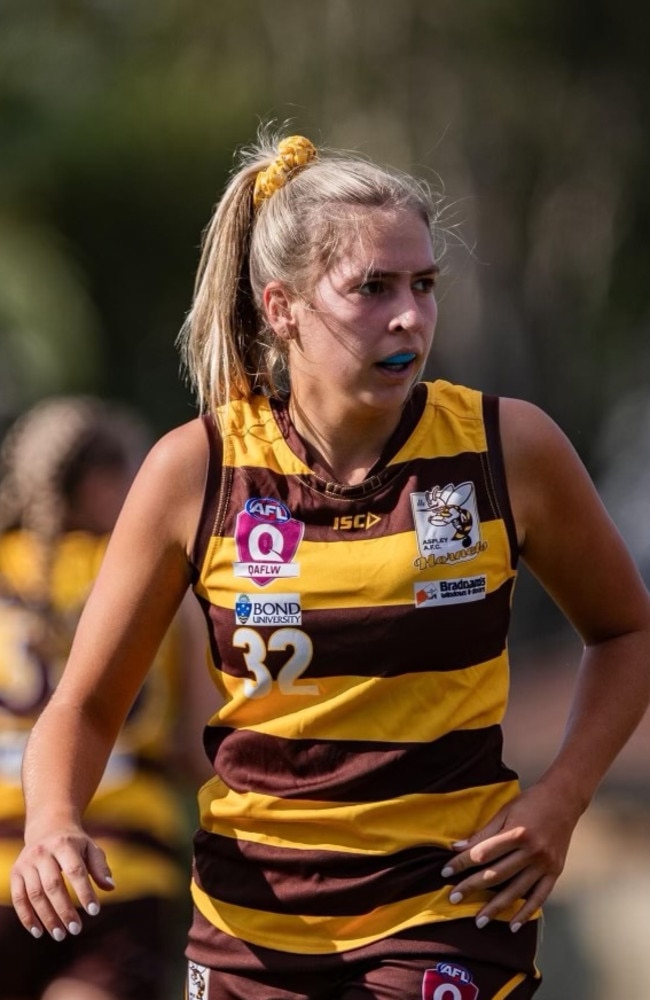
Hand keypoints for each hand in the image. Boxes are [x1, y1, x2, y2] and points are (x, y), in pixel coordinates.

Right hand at [10, 826, 114, 940]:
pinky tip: (38, 932)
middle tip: (76, 930)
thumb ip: (100, 868)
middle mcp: (43, 852)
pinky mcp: (16, 873)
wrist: (47, 828)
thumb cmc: (74, 844)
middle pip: (53, 885)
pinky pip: (19, 898)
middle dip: (65, 910)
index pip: (76, 871)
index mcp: (64, 844)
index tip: (95, 912)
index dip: (85, 892)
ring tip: (60, 935)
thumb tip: (110, 887)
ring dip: (47, 917)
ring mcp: (27, 862)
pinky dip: (27, 917)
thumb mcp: (90, 849)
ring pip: (35, 894)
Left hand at [441, 781, 580, 931]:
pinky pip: (540, 897)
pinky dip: (526, 913)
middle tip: (453, 899)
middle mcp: (532, 851)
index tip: (445, 872)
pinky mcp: (555, 872)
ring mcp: (545, 864)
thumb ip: (483, 833)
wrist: (564, 799)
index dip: (462, 863)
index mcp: (517, 833)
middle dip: (472, 887)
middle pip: (496, 875)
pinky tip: (513, 926)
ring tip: (479, 921)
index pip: (482, 853)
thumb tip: (457, 848)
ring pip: (516, 891)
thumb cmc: (530, 802)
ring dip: (496, 908)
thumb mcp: (505, 812)